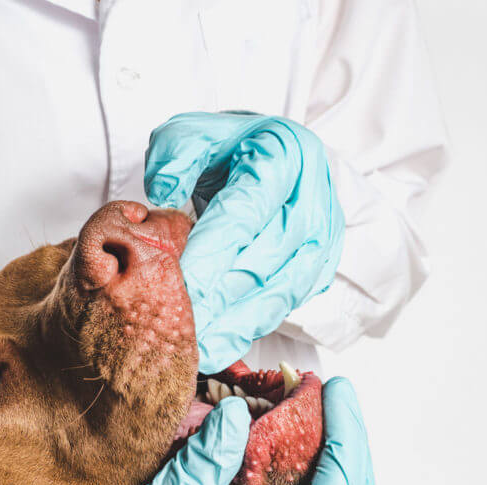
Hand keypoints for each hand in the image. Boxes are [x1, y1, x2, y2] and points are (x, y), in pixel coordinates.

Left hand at [145, 111, 344, 373]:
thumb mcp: (191, 134)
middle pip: (264, 259)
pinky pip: (286, 306)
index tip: (176, 287)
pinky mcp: (320, 269)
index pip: (244, 214)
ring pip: (281, 291)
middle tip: (178, 327)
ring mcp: (323, 238)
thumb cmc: (225, 150)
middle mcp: (312, 198)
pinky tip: (217, 346)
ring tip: (195, 349)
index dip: (210, 255)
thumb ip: (173, 157)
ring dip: (236, 325)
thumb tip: (163, 194)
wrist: (269, 159)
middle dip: (218, 299)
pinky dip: (249, 329)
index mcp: (283, 155)